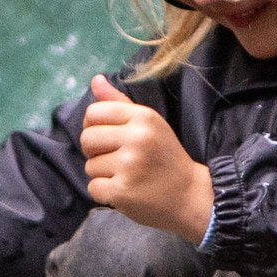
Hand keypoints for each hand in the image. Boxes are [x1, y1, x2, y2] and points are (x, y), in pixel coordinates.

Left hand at [79, 73, 215, 241]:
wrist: (190, 196)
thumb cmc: (166, 157)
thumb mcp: (150, 124)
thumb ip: (120, 103)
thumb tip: (95, 80)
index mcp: (144, 118)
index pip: (94, 112)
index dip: (94, 126)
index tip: (109, 138)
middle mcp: (137, 139)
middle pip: (87, 138)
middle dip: (95, 151)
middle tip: (117, 159)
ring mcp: (129, 166)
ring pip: (90, 166)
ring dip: (103, 174)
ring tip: (127, 176)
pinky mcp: (122, 191)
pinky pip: (94, 187)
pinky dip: (105, 193)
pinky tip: (126, 191)